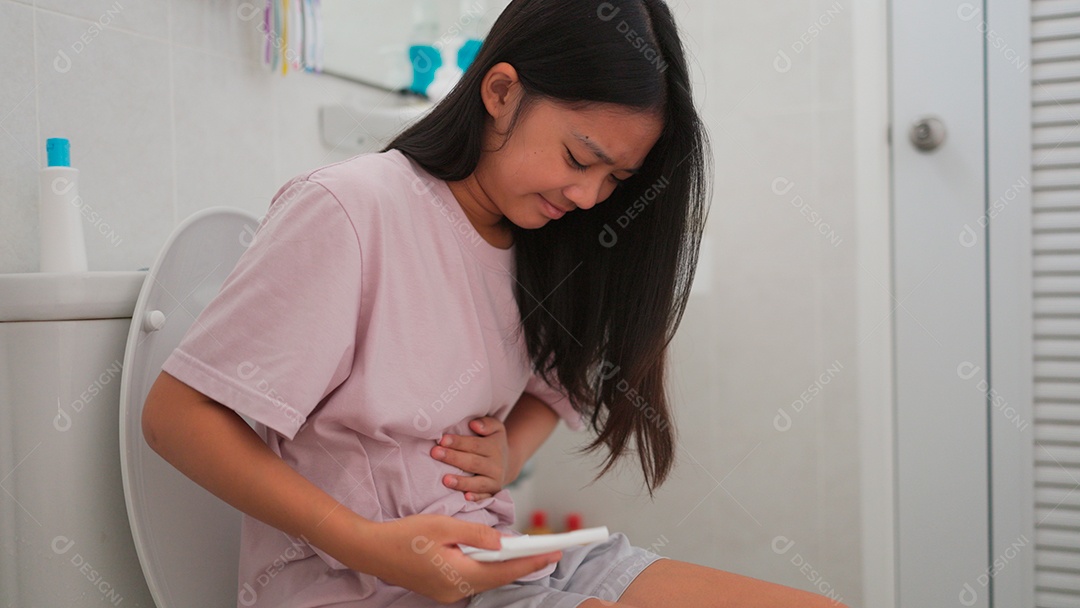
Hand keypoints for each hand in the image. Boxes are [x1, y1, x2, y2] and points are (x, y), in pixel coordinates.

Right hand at [356, 514, 560, 602]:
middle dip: (524, 565)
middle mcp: (455, 590)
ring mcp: (447, 593)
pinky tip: (496, 557)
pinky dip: (488, 568)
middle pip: (498, 578)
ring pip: (486, 579)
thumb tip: (502, 542)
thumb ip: (475, 533)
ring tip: (529, 552)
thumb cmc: (404, 535)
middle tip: (549, 551)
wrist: (370, 550)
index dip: (532, 561)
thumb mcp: (442, 526)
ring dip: (506, 567)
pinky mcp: (441, 588)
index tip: (555, 553)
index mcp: (458, 575)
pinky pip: (472, 578)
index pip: (504, 570)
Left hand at [430, 417, 511, 500]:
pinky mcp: (492, 493)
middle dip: (453, 458)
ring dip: (461, 482)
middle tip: (435, 453)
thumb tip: (474, 424)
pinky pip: (484, 497)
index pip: (475, 445)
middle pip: (473, 462)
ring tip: (445, 480)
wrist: (507, 464)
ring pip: (478, 482)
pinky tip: (466, 497)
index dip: (458, 442)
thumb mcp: (496, 428)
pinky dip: (476, 498)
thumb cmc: (492, 442)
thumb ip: (487, 424)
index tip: (442, 440)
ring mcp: (494, 481)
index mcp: (494, 447)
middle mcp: (495, 465)